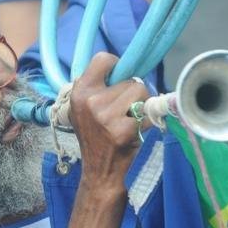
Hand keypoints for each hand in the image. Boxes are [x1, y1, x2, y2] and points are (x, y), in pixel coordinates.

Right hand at [67, 52, 150, 188]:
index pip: (103, 59)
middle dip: (133, 93)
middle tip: (124, 110)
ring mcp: (106, 116)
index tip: (119, 79)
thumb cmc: (97, 135)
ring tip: (130, 119)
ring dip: (142, 105)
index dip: (116, 66)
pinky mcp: (123, 129)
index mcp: (80, 92)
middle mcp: (90, 101)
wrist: (99, 169)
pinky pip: (147, 112)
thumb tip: (125, 67)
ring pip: (141, 92)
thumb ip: (98, 87)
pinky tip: (134, 131)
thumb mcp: (84, 108)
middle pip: (130, 79)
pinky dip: (146, 121)